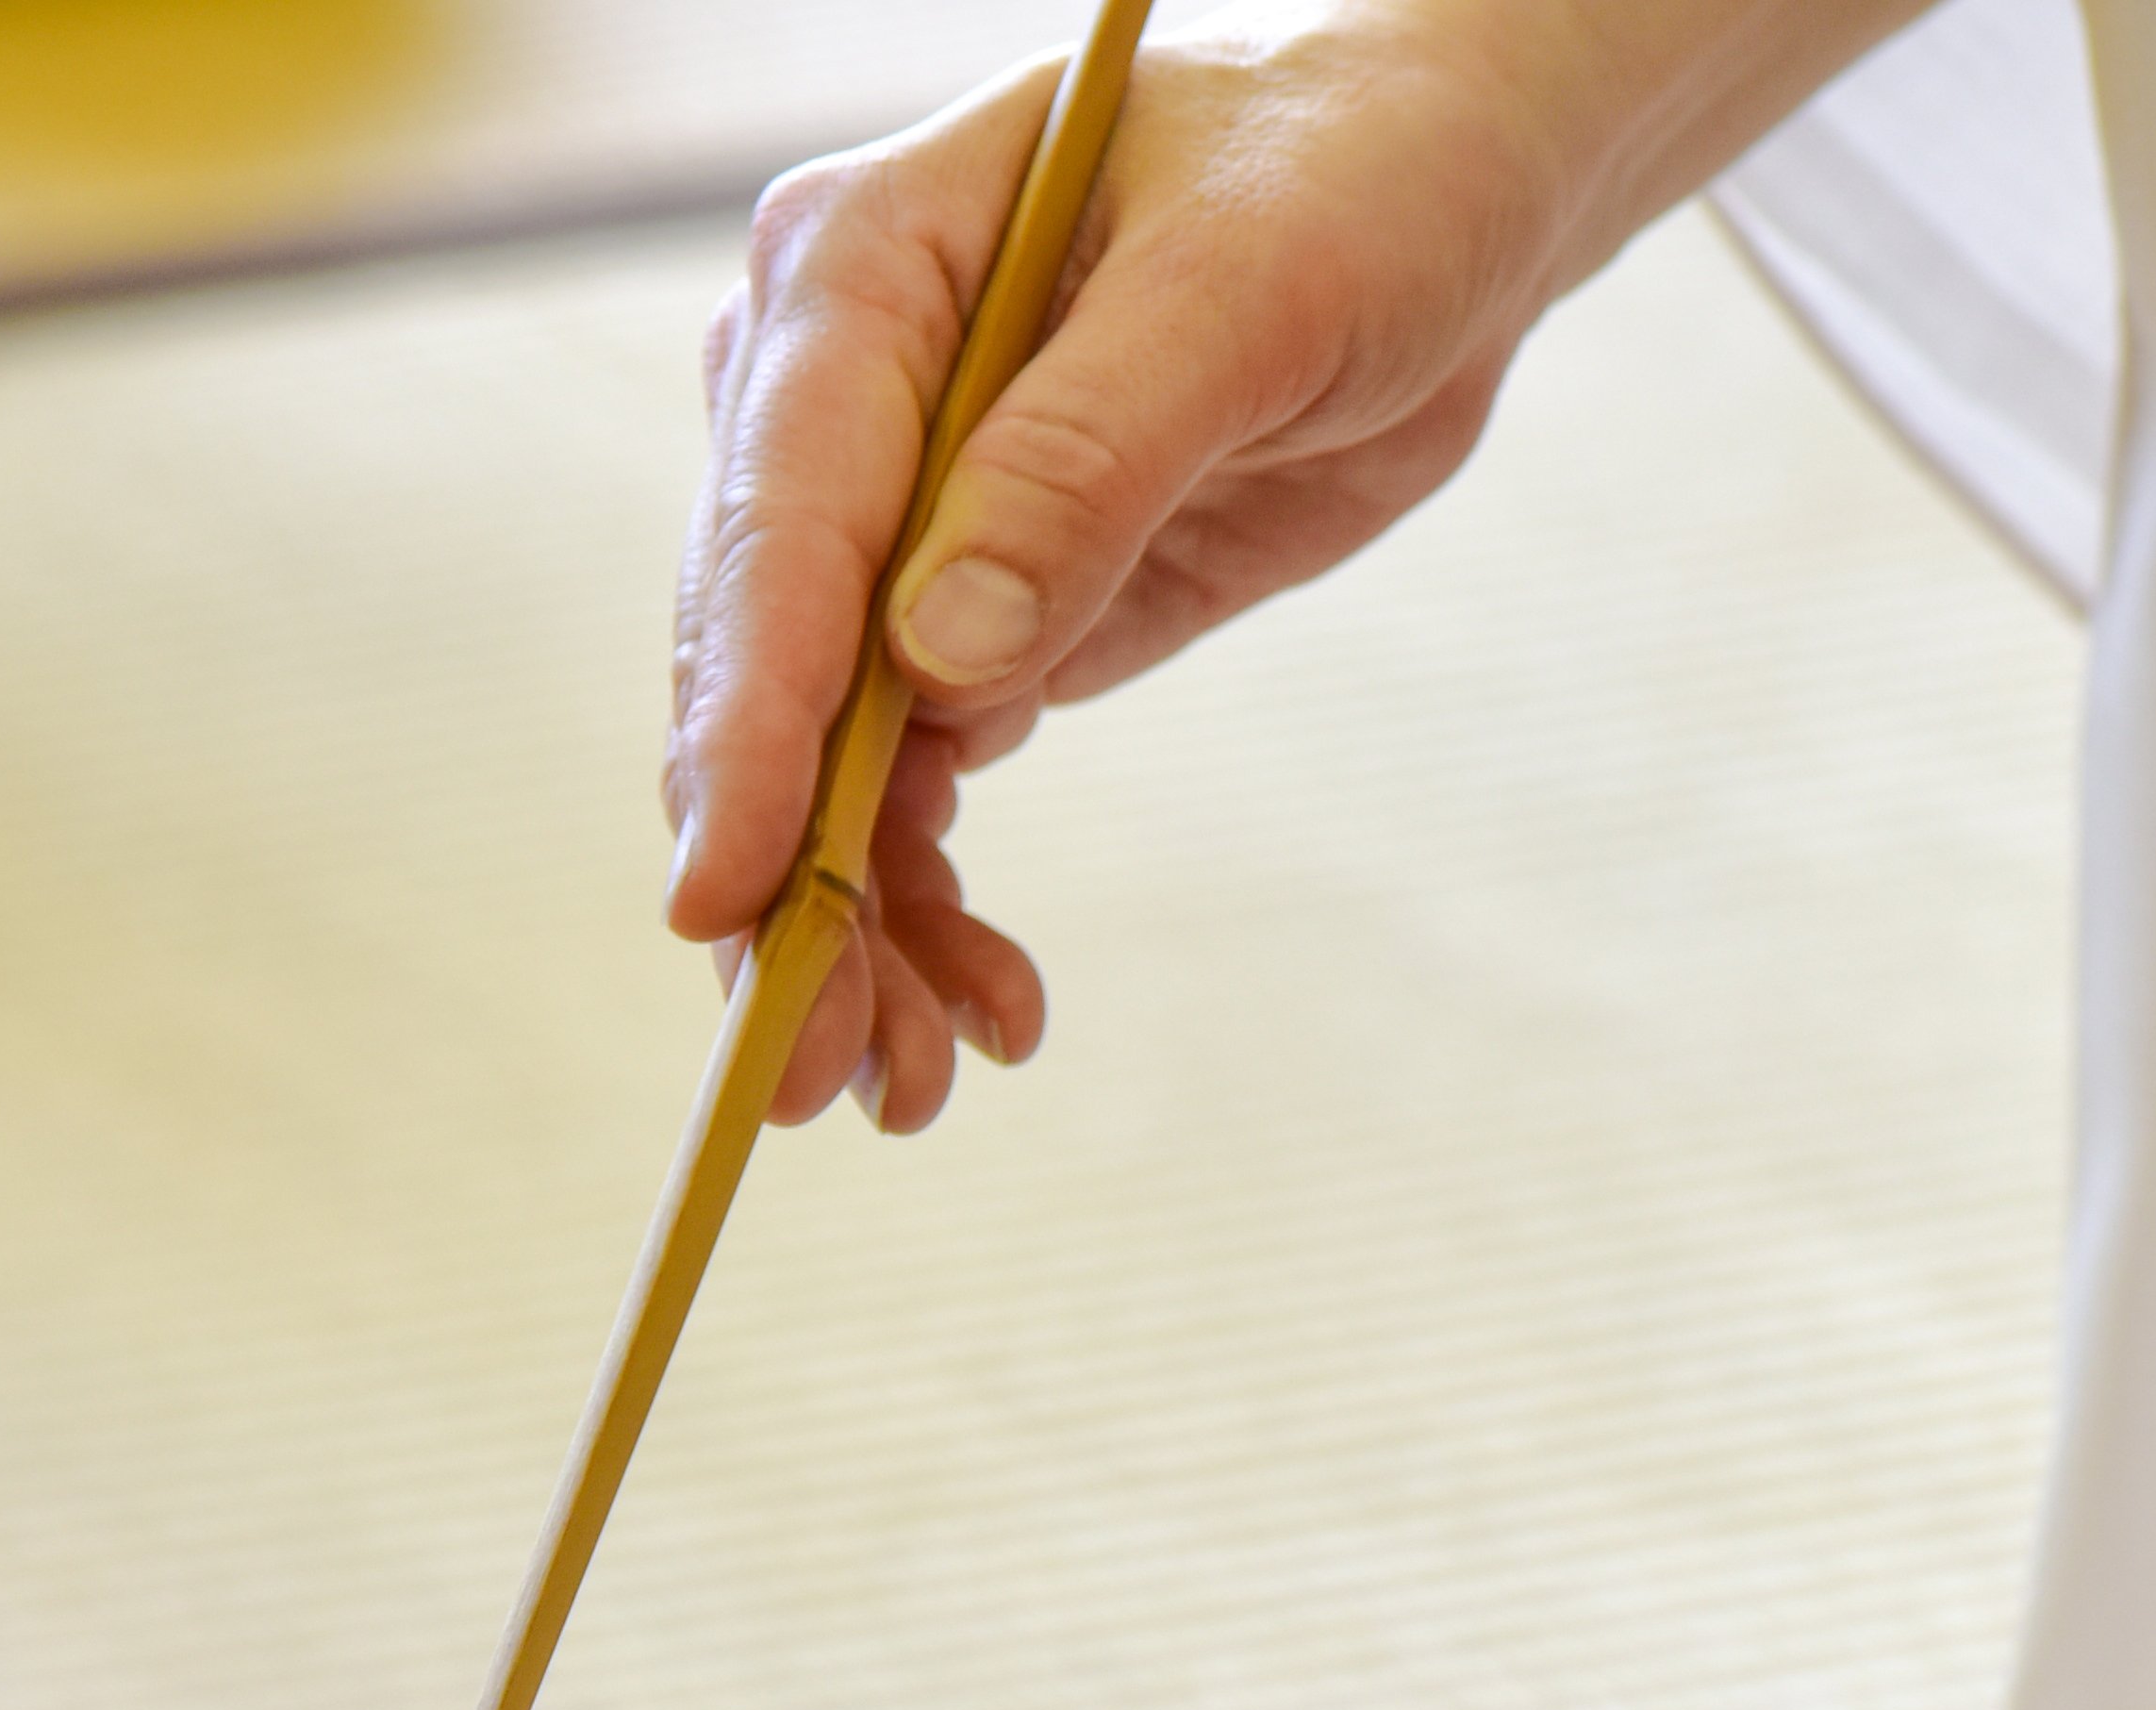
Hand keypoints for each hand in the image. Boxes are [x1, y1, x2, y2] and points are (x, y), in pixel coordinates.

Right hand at [668, 0, 1912, 1126]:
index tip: (725, 894)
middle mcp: (828, 396)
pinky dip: (924, 904)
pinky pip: (905, 782)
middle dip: (781, 878)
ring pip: (818, 757)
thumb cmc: (1350, 179)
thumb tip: (941, 660)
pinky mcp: (963, 611)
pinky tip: (987, 1006)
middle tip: (807, 1072)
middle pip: (759, 668)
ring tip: (916, 1085)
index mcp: (860, 270)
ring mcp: (884, 516)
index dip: (749, 722)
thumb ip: (1091, 458)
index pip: (779, 519)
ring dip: (850, 931)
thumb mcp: (1254, 292)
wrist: (1429, 200)